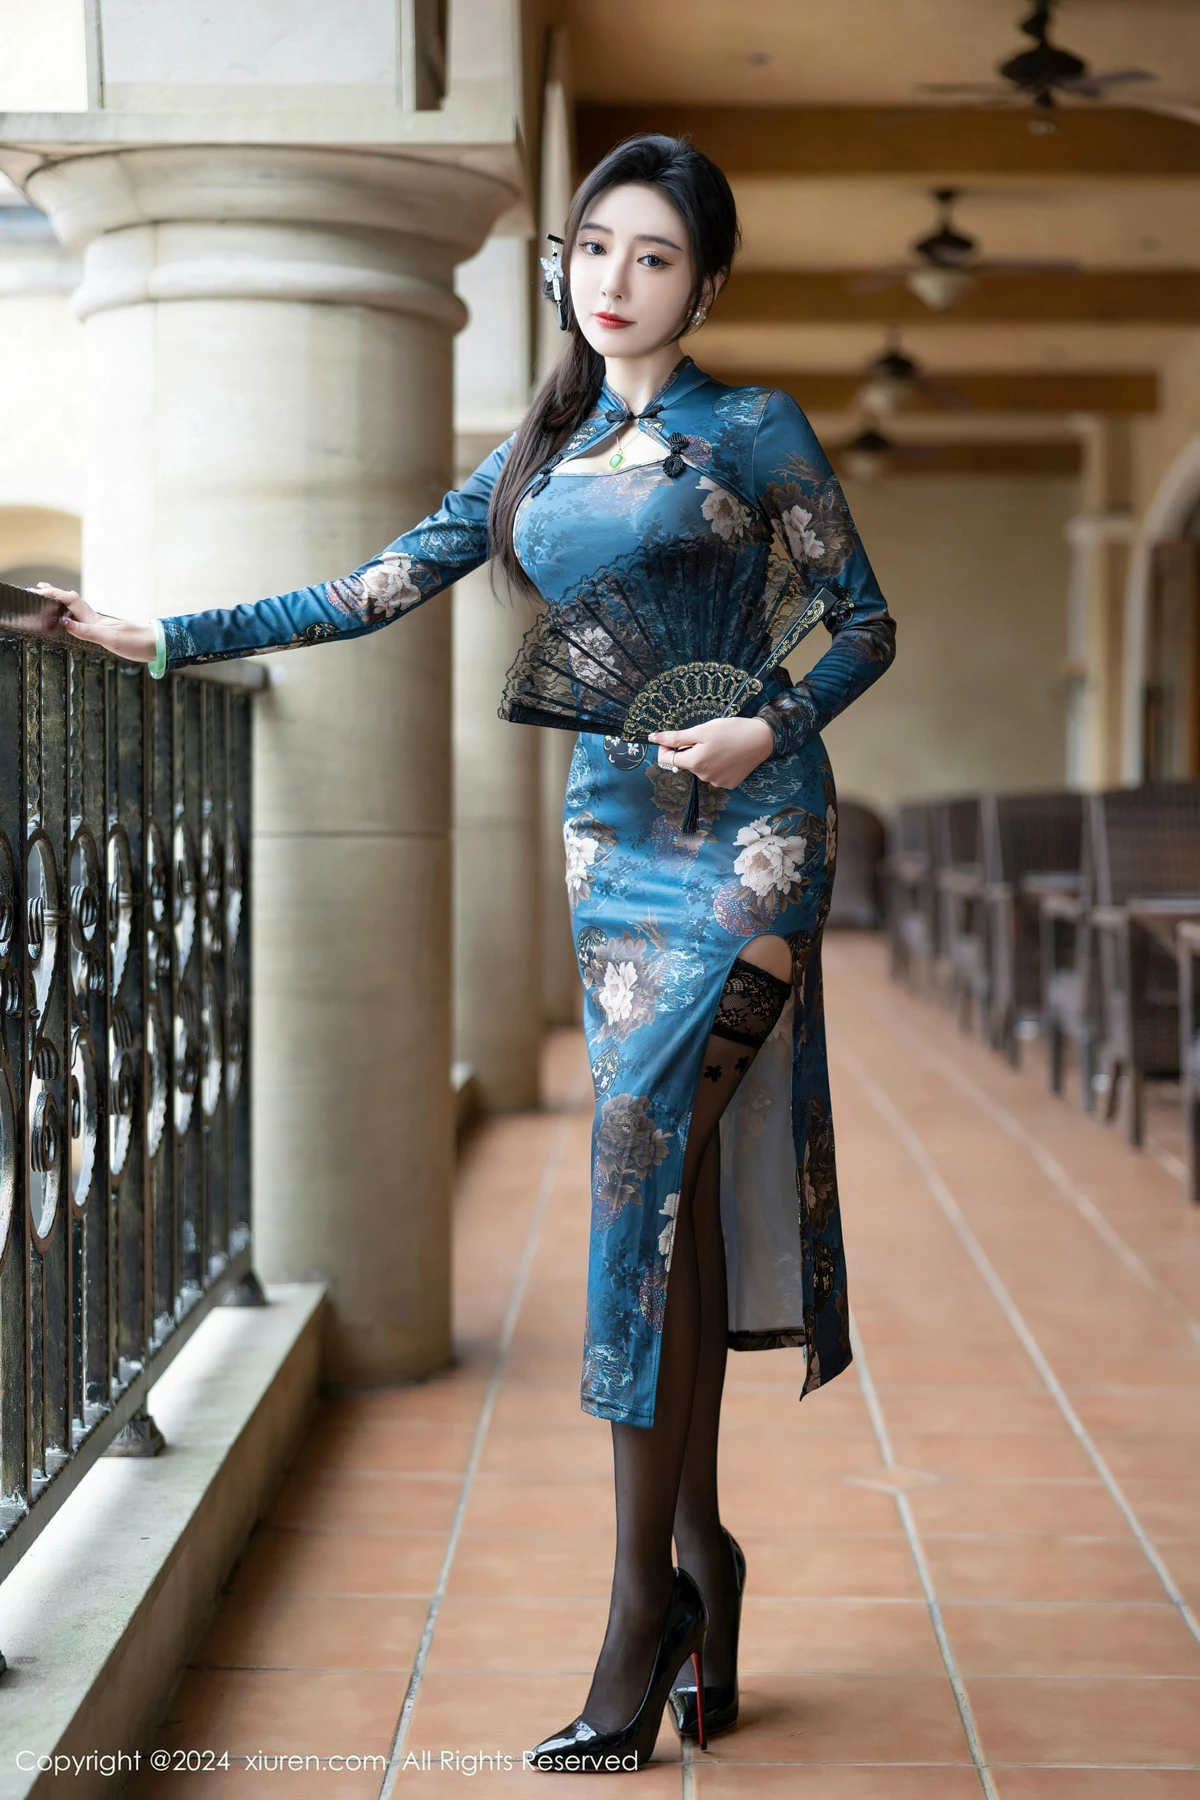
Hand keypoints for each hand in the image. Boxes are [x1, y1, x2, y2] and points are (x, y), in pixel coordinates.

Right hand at [35, 584, 156, 663]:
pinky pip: (83, 621)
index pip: (70, 601)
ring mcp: (101, 625)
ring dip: (62, 603)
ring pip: (77, 610)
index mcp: (94, 619)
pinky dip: (73, 615)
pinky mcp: (106, 633)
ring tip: (50, 599)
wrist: (157, 645)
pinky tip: (73, 619)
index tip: (37, 590)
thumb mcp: (109, 638)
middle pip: (71, 602)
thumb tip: (63, 621)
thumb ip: (86, 631)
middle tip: (38, 589)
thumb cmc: (136, 641)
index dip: (54, 594)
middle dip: (55, 594)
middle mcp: (96, 620)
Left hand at [648, 715, 773, 789]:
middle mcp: (704, 777)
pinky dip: (716, 766)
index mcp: (695, 763)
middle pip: (685, 764)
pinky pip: (714, 775)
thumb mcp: (702, 730)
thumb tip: (653, 738)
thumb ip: (676, 737)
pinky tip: (728, 756)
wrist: (762, 739)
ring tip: (720, 746)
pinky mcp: (729, 784)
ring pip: (700, 769)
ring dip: (703, 758)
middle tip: (706, 738)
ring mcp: (717, 782)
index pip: (666, 760)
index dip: (666, 748)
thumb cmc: (732, 730)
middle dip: (689, 751)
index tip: (673, 738)